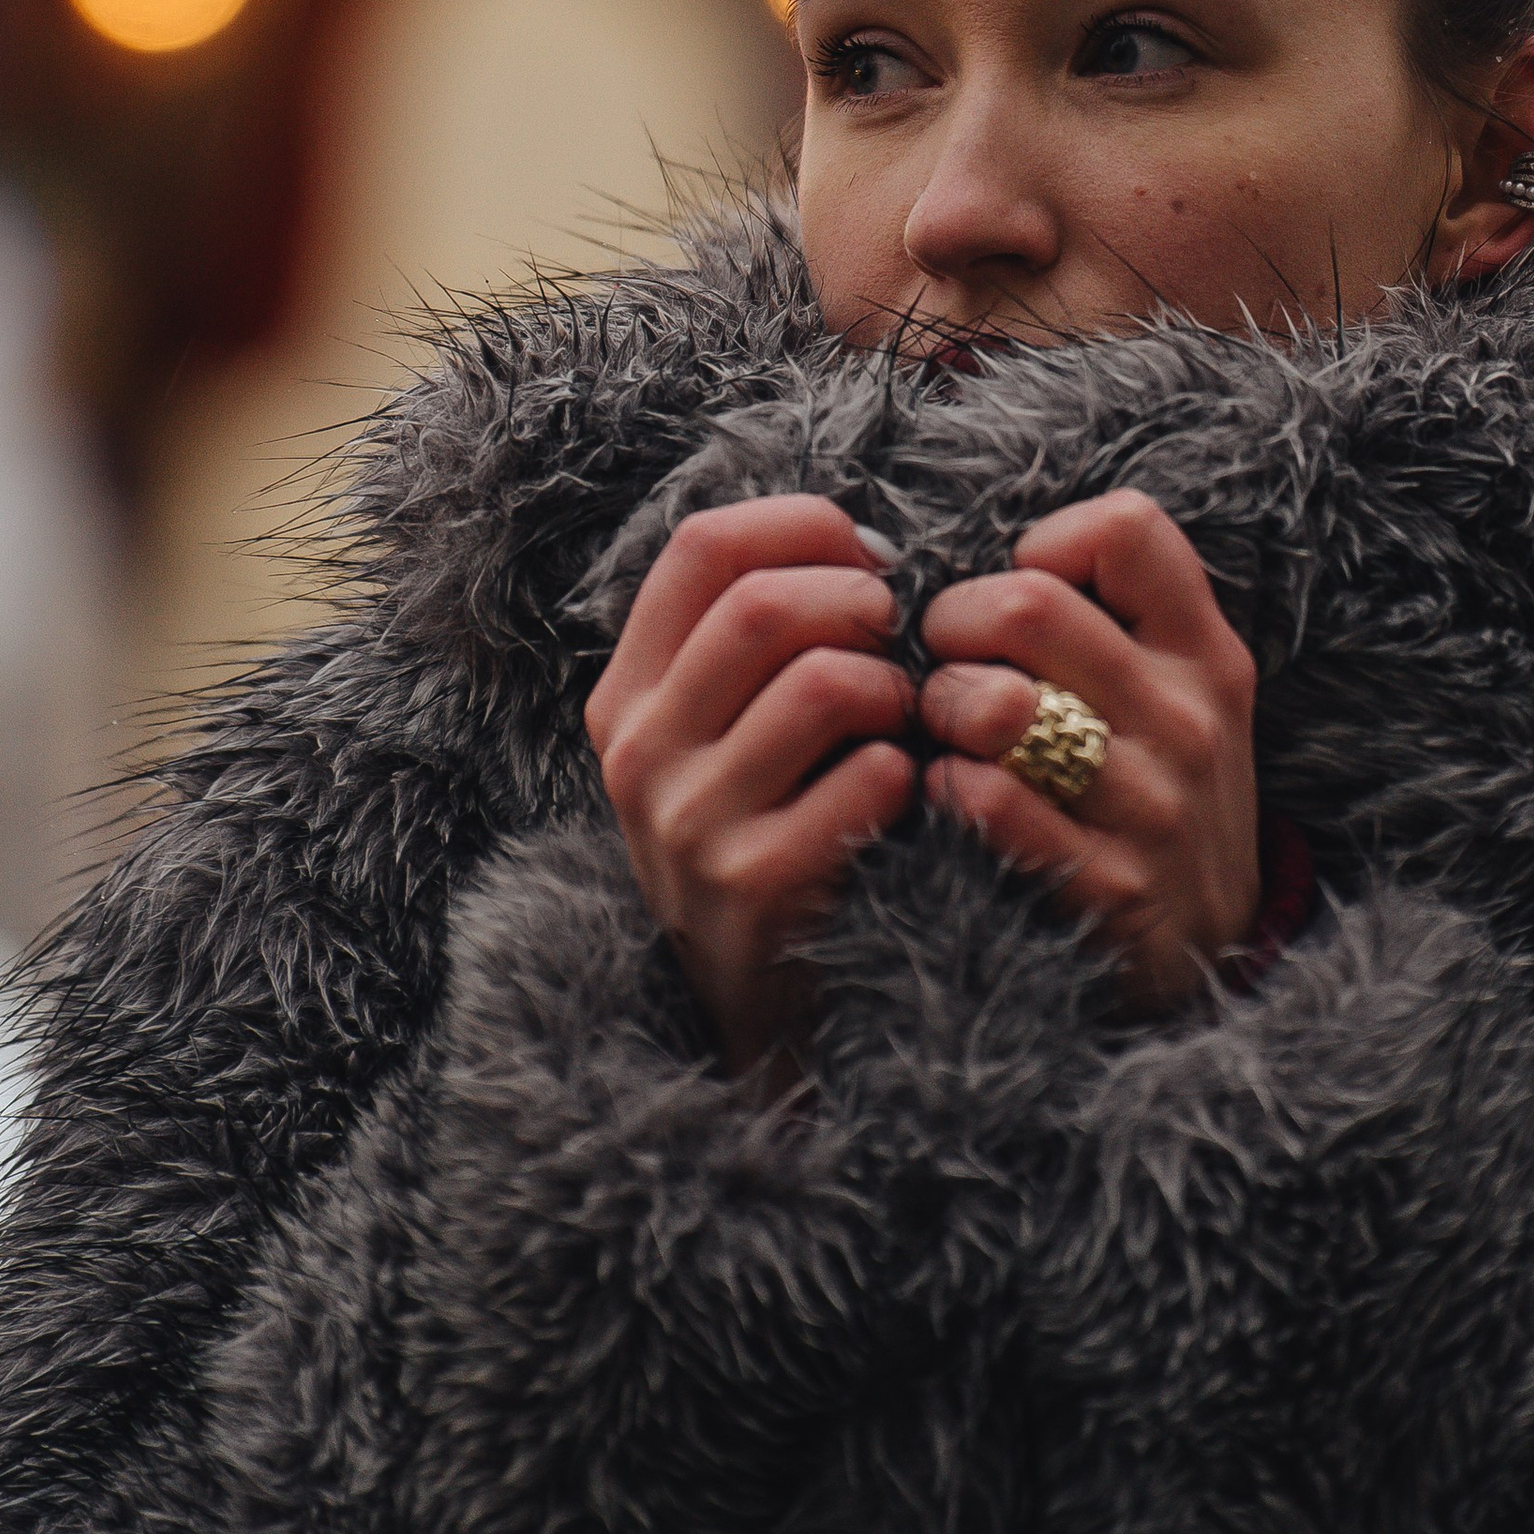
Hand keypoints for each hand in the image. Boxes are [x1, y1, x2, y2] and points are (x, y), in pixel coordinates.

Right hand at [584, 497, 914, 1081]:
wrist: (751, 1006)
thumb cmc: (766, 831)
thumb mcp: (720, 734)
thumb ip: (756, 640)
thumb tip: (863, 547)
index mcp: (627, 694)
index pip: (704, 547)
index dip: (802, 527)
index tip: (866, 558)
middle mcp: (639, 752)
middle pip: (763, 604)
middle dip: (860, 602)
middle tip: (898, 639)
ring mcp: (688, 823)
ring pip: (823, 683)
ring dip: (893, 688)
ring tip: (901, 719)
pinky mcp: (753, 884)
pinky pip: (866, 778)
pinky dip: (906, 769)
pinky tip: (899, 792)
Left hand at [916, 490, 1259, 1014]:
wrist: (1209, 955)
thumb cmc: (1156, 795)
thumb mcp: (1174, 695)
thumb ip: (1107, 620)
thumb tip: (984, 559)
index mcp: (1204, 654)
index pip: (1127, 530)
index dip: (1046, 545)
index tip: (1023, 593)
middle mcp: (1188, 721)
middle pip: (1028, 605)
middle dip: (952, 623)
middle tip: (946, 662)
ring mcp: (1153, 808)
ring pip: (997, 705)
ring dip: (940, 709)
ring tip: (946, 731)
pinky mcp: (1108, 890)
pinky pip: (989, 804)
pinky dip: (945, 789)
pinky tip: (952, 796)